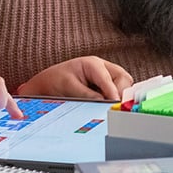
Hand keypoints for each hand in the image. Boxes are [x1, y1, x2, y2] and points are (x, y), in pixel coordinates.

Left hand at [17, 56, 132, 99]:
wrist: (47, 84)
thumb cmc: (56, 81)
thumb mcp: (69, 88)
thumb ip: (88, 96)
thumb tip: (106, 104)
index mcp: (93, 64)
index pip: (108, 77)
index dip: (114, 92)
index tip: (116, 105)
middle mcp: (103, 68)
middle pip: (123, 79)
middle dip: (121, 93)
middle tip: (115, 108)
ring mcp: (106, 77)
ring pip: (124, 86)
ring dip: (120, 98)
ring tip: (111, 109)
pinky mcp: (106, 87)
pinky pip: (118, 93)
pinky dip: (116, 101)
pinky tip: (109, 108)